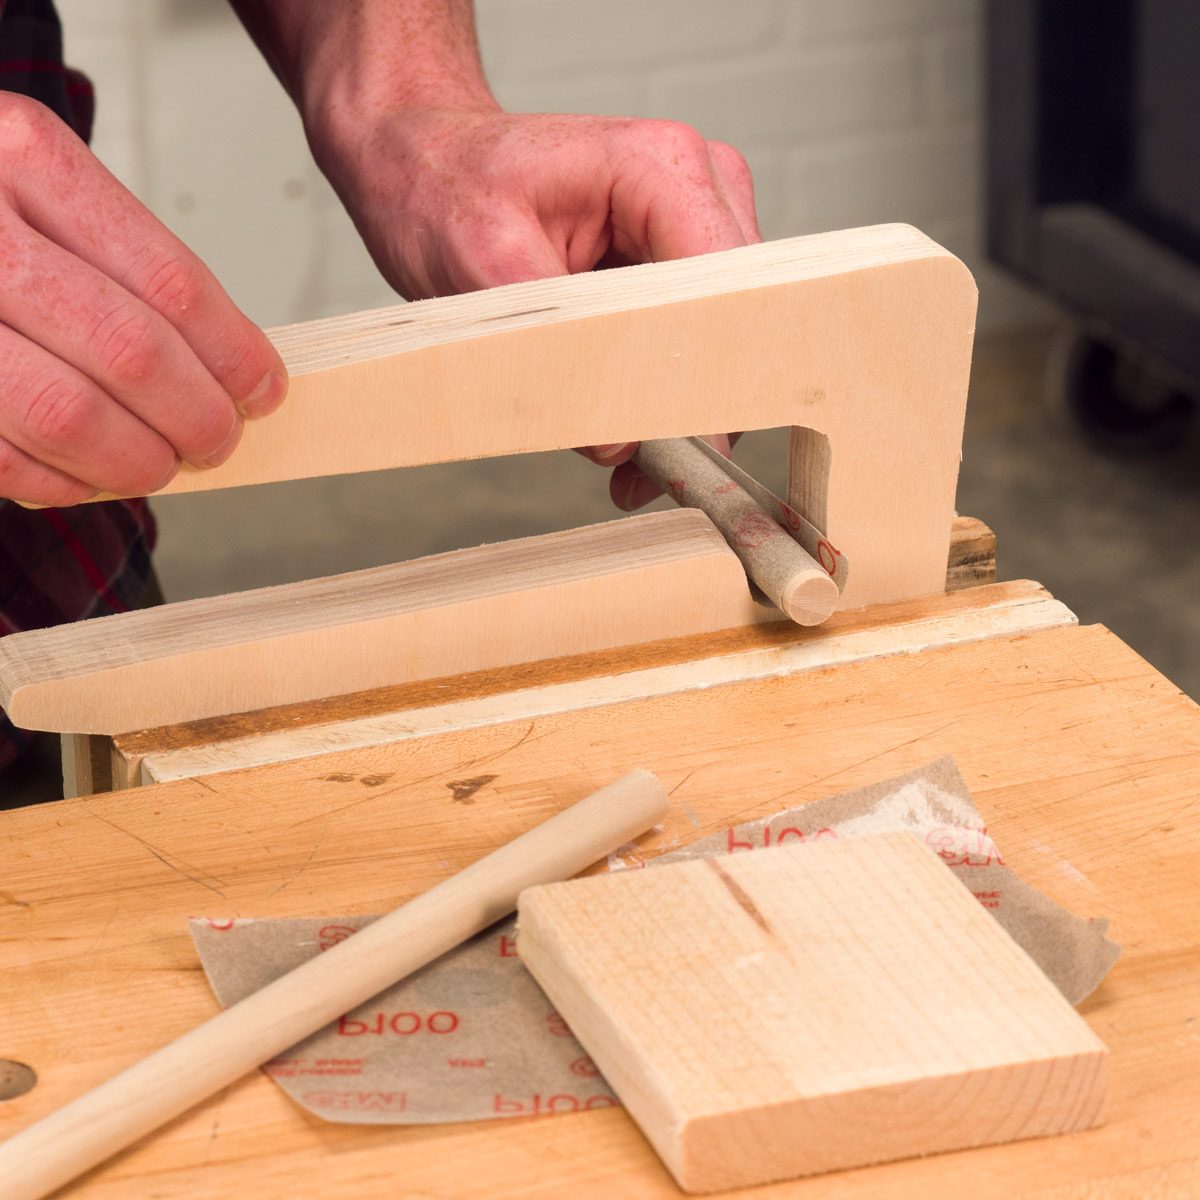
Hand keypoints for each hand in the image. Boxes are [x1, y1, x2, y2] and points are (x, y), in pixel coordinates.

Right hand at [0, 94, 286, 504]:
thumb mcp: (40, 188)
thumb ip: (127, 268)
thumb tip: (235, 374)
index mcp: (23, 155)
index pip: (170, 280)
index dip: (233, 354)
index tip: (263, 391)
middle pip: (131, 351)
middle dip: (197, 416)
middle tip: (217, 439)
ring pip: (70, 414)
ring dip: (136, 459)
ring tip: (160, 464)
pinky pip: (4, 459)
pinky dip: (62, 482)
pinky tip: (86, 474)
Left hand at [316, 108, 757, 507]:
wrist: (425, 165)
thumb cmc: (446, 189)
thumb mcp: (486, 268)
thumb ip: (559, 351)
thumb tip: (621, 442)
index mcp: (664, 170)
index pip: (729, 293)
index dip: (710, 379)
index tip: (678, 452)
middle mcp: (700, 190)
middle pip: (736, 325)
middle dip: (693, 408)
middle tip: (638, 475)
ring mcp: (696, 228)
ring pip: (718, 345)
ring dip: (673, 411)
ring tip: (619, 465)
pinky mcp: (679, 266)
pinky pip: (691, 345)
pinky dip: (657, 397)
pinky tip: (619, 440)